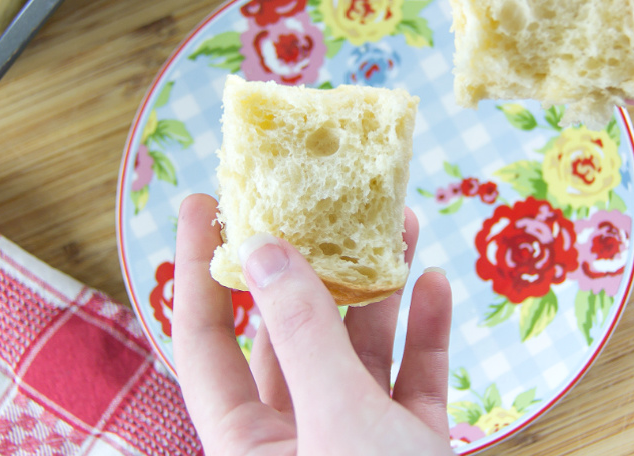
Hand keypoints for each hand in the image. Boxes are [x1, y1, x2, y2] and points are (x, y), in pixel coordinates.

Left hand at [173, 194, 453, 455]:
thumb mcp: (336, 417)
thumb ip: (304, 334)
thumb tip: (263, 249)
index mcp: (247, 441)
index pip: (204, 341)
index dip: (197, 269)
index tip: (204, 202)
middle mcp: (294, 435)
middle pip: (292, 333)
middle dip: (313, 265)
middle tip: (322, 201)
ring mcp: (355, 439)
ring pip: (359, 351)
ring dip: (379, 288)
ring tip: (398, 223)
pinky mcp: (409, 443)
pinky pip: (411, 379)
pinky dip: (424, 333)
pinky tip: (435, 285)